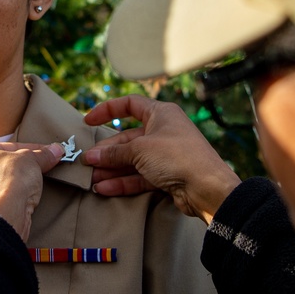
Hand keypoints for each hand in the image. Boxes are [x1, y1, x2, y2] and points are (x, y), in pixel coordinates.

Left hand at [0, 142, 63, 241]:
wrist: (2, 217)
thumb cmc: (7, 182)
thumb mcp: (31, 160)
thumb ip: (42, 155)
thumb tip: (55, 150)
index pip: (8, 147)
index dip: (32, 149)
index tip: (46, 153)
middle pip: (3, 167)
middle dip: (23, 168)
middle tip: (42, 168)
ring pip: (2, 186)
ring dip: (19, 186)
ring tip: (35, 186)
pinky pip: (2, 204)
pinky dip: (14, 202)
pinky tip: (26, 202)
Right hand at [83, 95, 240, 222]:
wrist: (207, 188)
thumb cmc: (176, 156)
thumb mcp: (140, 149)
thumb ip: (114, 152)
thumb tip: (92, 156)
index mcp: (161, 114)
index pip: (130, 104)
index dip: (108, 110)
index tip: (88, 121)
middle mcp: (163, 131)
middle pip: (128, 138)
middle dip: (107, 151)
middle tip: (87, 161)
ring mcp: (165, 154)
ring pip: (132, 160)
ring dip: (112, 169)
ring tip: (92, 179)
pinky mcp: (166, 175)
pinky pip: (140, 176)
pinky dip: (123, 182)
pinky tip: (105, 188)